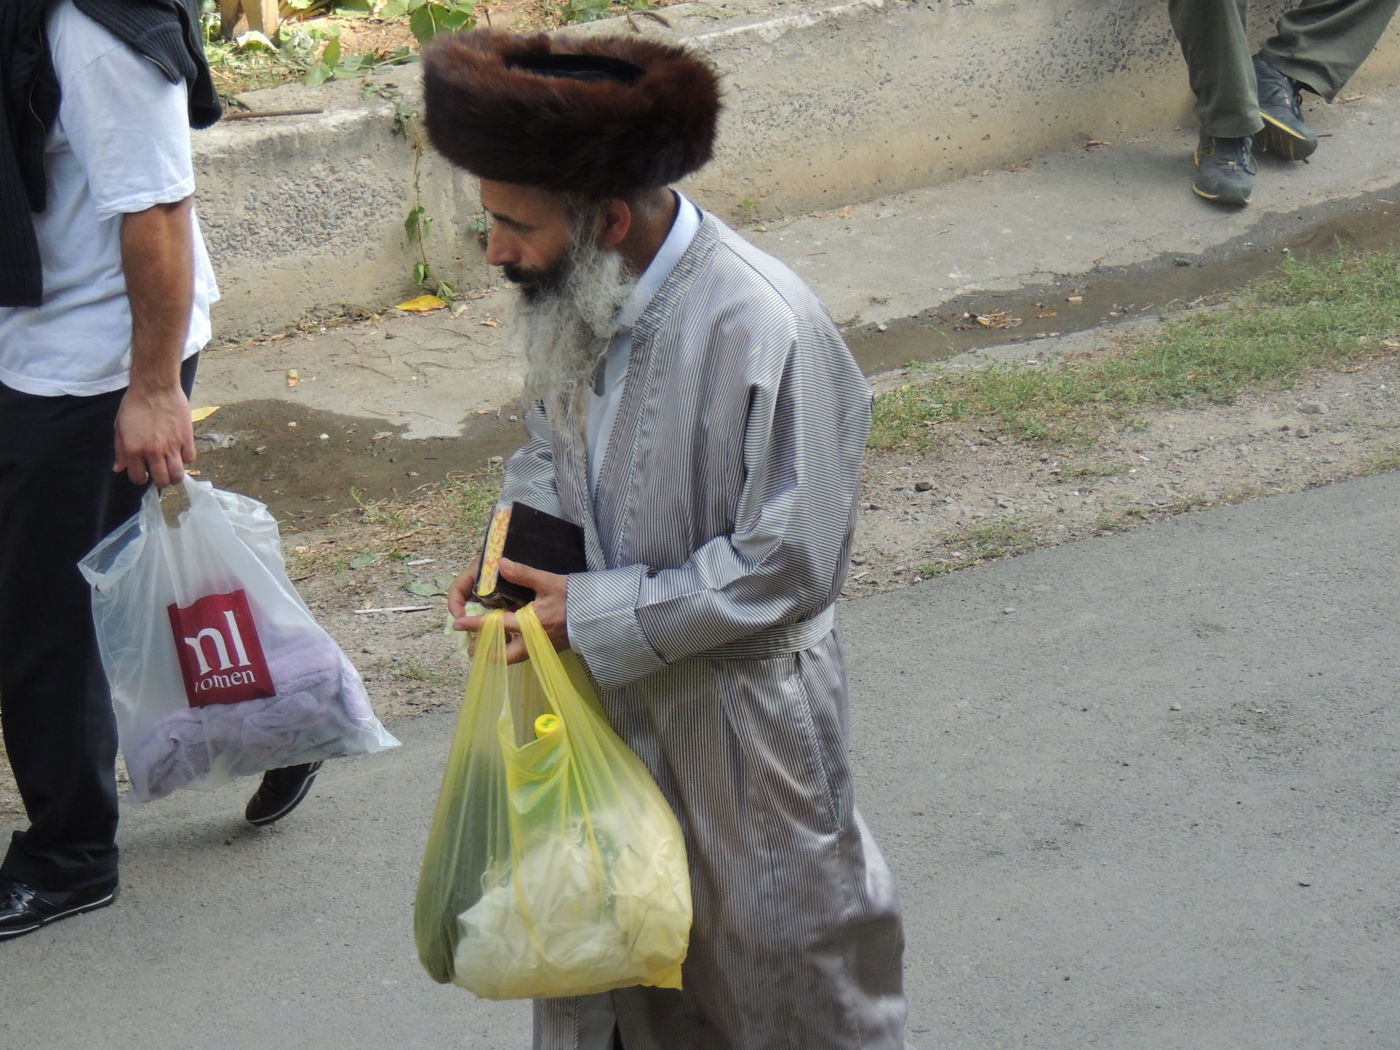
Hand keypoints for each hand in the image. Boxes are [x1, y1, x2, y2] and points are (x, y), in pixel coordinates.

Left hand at [113, 384, 194, 486]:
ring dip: (175, 476)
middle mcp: (153, 452)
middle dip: (161, 482)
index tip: (144, 473)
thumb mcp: (119, 427)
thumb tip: (119, 469)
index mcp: (133, 450)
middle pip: (162, 481)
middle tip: (161, 475)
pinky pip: (189, 458)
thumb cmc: (134, 404)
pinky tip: (181, 452)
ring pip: (178, 475)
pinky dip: (186, 458)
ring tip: (173, 471)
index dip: (140, 478)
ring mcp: (172, 446)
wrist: (155, 387)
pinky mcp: (186, 438)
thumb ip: (120, 450)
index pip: (138, 477)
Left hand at [450, 558, 570, 664]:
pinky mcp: (549, 650)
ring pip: (514, 658)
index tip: (458, 624)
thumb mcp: (549, 582)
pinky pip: (525, 655)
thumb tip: (500, 564)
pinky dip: (512, 651)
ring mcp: (542, 649)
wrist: (600, 615)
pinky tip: (509, 642)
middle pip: (504, 656)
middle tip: (471, 647)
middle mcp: (534, 642)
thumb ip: (523, 574)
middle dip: (486, 653)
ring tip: (487, 646)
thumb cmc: (575, 598)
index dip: (475, 625)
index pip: (497, 626)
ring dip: (499, 653)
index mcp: (531, 624)